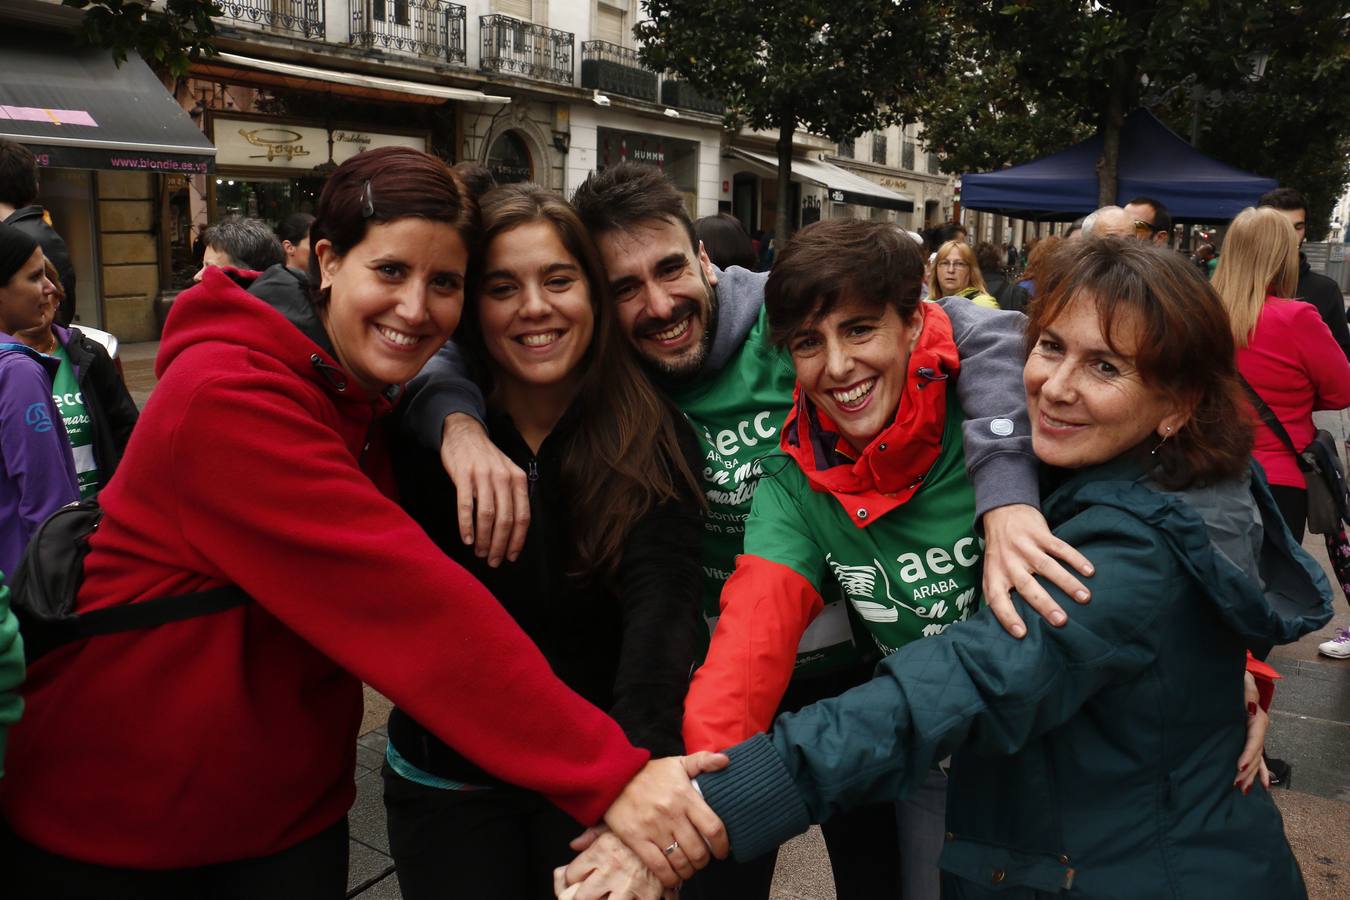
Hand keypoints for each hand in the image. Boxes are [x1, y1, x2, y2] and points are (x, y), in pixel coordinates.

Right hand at [439, 413, 529, 566]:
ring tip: (480, 552)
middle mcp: (504, 477)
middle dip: (500, 544)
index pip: (523, 515)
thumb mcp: (507, 473)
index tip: (512, 556)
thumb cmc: (486, 459)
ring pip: (487, 515)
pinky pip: (466, 505)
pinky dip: (466, 525)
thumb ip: (513, 496)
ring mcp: (484, 476)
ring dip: (484, 538)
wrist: (464, 434)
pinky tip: (467, 539)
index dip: (518, 539)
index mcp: (518, 479)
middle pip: (506, 519)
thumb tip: (514, 531)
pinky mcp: (464, 475)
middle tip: (494, 561)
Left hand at [553, 828, 676, 899]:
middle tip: (589, 893)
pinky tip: (630, 897)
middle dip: (582, 897)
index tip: (576, 880)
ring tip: (611, 893)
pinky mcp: (647, 895)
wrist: (673, 824)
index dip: (571, 879)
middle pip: (581, 897)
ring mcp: (628, 885)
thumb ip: (593, 834)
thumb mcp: (616, 822)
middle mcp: (610, 870)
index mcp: (600, 851)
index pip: (571, 874)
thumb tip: (574, 844)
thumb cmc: (641, 821)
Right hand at [603, 753, 730, 886]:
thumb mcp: (677, 763)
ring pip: (680, 861)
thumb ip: (703, 760)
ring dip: (689, 870)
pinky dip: (670, 877)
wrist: (613, 776)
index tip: (722, 851)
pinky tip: (673, 877)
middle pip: (698, 850)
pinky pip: (658, 867)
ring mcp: (654, 828)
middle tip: (703, 859)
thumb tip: (726, 760)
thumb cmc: (649, 772)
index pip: (713, 827)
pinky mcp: (637, 839)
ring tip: (689, 867)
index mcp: (685, 796)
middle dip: (704, 860)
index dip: (722, 845)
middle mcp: (672, 814)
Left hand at [981, 504, 1093, 637]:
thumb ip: (996, 595)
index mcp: (995, 575)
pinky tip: (1090, 571)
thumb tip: (1001, 626)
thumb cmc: (999, 552)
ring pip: (1047, 567)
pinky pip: (1059, 547)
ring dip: (1067, 583)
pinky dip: (1075, 559)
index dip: (1007, 617)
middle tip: (1061, 621)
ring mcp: (1024, 547)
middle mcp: (1009, 562)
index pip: (997, 600)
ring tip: (1084, 598)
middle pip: (1027, 586)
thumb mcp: (990, 572)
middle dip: (1044, 604)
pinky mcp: (1039, 534)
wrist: (1002, 512)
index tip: (1022, 633)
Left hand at [1236, 671, 1270, 793]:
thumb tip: (1252, 706)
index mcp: (1258, 718)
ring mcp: (1256, 736)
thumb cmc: (1238, 680)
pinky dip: (1262, 772)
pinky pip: (1259, 758)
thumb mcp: (1244, 681)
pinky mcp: (1251, 739)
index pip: (1255, 740)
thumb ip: (1248, 690)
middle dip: (1248, 770)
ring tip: (1243, 789)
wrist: (1236, 678)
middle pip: (1257, 754)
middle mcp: (1259, 729)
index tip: (1239, 766)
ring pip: (1257, 759)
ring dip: (1251, 775)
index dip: (1249, 754)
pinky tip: (1264, 786)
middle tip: (1236, 783)